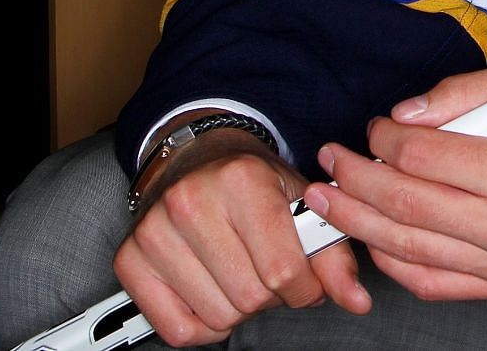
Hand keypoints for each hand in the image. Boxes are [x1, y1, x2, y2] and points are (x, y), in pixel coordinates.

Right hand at [113, 124, 372, 345]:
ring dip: (238, 308)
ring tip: (239, 272)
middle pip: (251, 297)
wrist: (197, 156)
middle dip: (271, 295)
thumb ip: (334, 253)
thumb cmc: (252, 180)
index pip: (283, 271)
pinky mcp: (130, 260)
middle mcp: (191, 202)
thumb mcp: (302, 201)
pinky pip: (178, 330)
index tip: (302, 277)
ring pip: (217, 317)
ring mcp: (155, 232)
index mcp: (241, 181)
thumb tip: (356, 299)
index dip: (304, 287)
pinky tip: (211, 289)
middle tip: (267, 268)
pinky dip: (203, 324)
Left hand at [302, 58, 486, 302]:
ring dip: (360, 223)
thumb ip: (468, 92)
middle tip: (330, 162)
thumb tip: (406, 114)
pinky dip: (394, 263)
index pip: (425, 156)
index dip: (385, 140)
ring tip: (331, 201)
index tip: (373, 126)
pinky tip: (374, 239)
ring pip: (411, 250)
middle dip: (356, 181)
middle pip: (407, 207)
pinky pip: (433, 283)